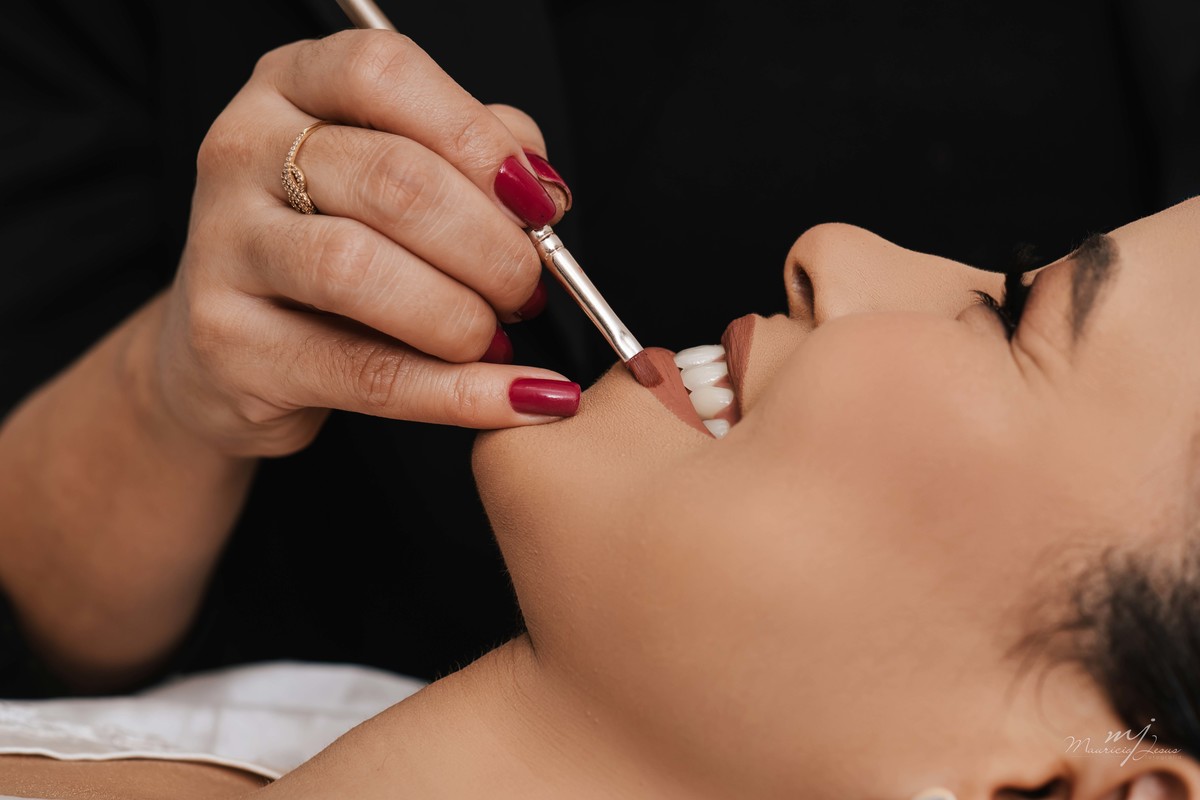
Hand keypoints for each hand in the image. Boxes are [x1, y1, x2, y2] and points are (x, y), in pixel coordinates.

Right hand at [152, 29, 576, 455]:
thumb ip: (469, 155)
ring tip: (496, 336)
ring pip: (360, 271)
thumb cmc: (331, 245)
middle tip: (527, 288)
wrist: (230, 351)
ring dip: (462, 315)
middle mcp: (242, 151)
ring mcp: (224, 247)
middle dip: (490, 246)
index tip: (539, 205)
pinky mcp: (228, 344)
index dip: (478, 140)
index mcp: (289, 86)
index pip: (385, 74)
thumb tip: (540, 186)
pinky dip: (458, 393)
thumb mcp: (394, 173)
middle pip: (392, 180)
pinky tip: (520, 400)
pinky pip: (364, 373)